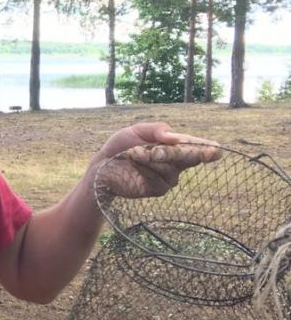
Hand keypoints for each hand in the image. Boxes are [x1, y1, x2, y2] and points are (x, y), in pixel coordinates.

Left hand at [91, 122, 221, 199]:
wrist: (102, 167)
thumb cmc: (120, 147)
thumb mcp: (136, 131)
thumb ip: (156, 130)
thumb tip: (175, 136)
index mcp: (173, 146)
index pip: (194, 146)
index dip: (206, 148)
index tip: (217, 149)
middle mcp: (175, 163)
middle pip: (190, 158)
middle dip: (190, 152)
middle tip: (190, 149)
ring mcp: (168, 178)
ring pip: (172, 168)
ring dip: (153, 158)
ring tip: (133, 153)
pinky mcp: (158, 189)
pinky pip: (159, 179)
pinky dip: (146, 169)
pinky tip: (134, 163)